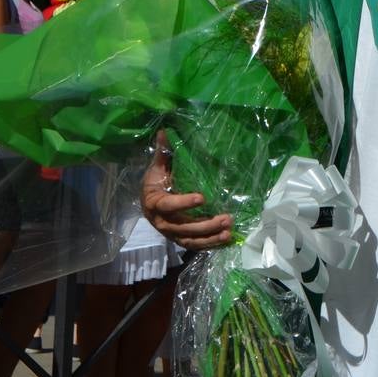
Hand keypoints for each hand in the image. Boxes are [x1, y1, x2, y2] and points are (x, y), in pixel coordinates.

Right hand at [141, 130, 233, 249]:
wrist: (148, 203)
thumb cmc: (155, 183)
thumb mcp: (157, 168)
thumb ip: (164, 153)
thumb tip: (165, 130)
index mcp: (154, 203)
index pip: (168, 205)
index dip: (184, 203)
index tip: (202, 198)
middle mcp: (161, 222)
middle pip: (184, 227)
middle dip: (206, 225)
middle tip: (226, 218)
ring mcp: (171, 234)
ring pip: (191, 239)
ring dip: (211, 237)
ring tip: (229, 230)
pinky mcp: (180, 239)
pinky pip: (195, 245)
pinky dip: (211, 244)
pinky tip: (227, 239)